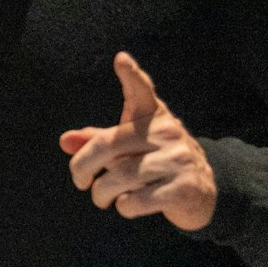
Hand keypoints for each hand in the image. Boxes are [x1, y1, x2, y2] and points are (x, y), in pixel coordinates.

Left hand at [60, 52, 216, 231]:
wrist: (203, 193)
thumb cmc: (154, 163)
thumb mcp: (127, 148)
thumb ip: (96, 141)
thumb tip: (64, 140)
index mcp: (153, 117)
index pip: (142, 92)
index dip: (132, 76)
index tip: (121, 59)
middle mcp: (168, 133)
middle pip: (107, 146)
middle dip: (82, 168)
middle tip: (80, 183)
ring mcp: (179, 160)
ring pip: (119, 177)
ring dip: (102, 193)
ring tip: (103, 198)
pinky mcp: (184, 188)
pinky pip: (135, 200)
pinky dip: (124, 207)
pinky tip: (129, 205)